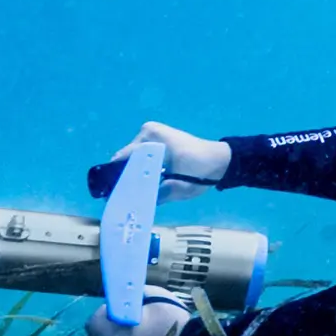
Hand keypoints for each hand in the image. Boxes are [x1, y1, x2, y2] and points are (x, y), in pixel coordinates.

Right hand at [113, 122, 231, 203]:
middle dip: (127, 177)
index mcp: (151, 137)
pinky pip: (142, 157)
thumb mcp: (180, 187)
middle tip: (125, 199)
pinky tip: (145, 185)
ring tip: (134, 194)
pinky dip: (143, 169)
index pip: (124, 159)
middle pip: (127, 159)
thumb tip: (138, 203)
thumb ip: (158, 194)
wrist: (220, 161)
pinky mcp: (156, 140)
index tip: (115, 196)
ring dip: (135, 174)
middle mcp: (147, 132)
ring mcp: (151, 134)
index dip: (118, 178)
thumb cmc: (201, 171)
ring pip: (134, 159)